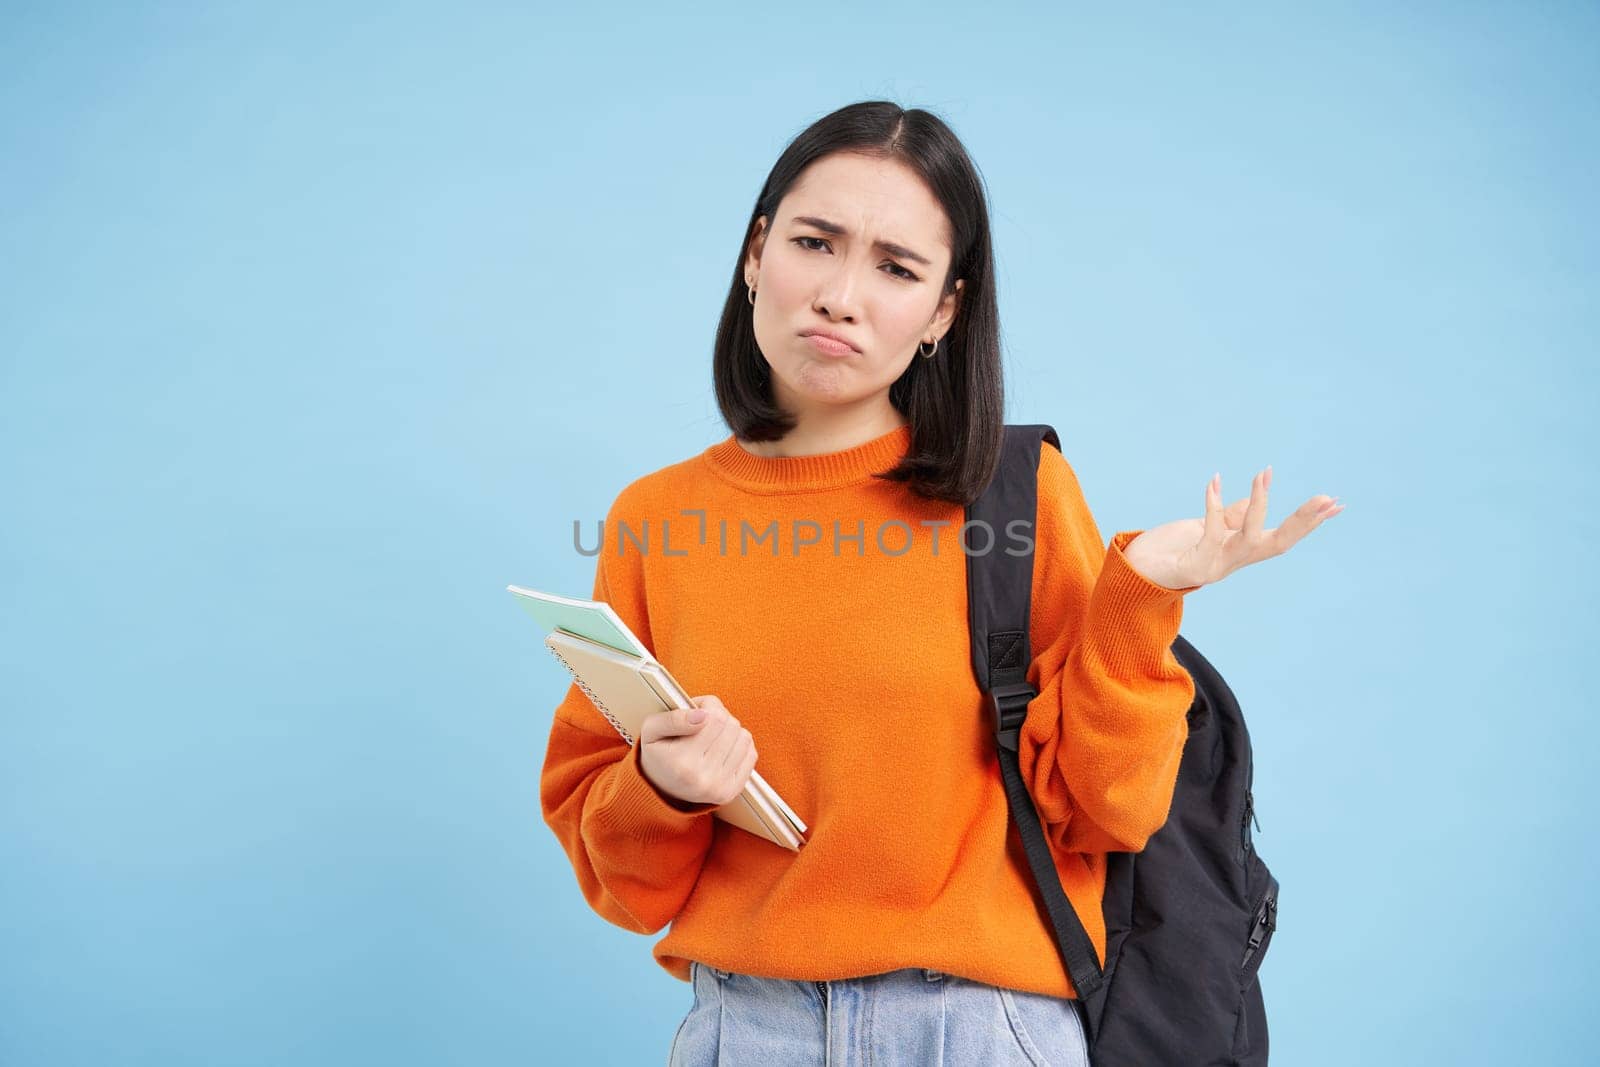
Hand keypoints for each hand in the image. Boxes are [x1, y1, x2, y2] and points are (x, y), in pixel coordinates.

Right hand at [638, 694, 757, 808]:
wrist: (660, 787)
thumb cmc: (658, 753)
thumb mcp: (651, 729)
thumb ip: (673, 718)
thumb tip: (704, 715)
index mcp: (681, 762)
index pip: (715, 717)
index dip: (707, 706)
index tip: (696, 712)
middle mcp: (701, 778)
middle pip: (731, 725)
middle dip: (719, 717)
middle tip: (704, 724)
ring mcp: (719, 787)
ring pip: (744, 738)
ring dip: (730, 731)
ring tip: (712, 736)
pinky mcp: (732, 791)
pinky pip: (751, 754)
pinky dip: (739, 746)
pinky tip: (722, 749)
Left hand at [1122, 466, 1342, 590]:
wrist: (1136, 575)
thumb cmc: (1171, 551)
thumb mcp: (1206, 529)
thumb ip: (1230, 517)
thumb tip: (1252, 502)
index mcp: (1242, 552)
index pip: (1284, 536)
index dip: (1310, 523)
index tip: (1337, 504)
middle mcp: (1235, 561)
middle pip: (1280, 542)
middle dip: (1304, 521)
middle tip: (1326, 498)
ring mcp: (1217, 566)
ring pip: (1249, 538)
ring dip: (1259, 505)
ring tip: (1263, 474)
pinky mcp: (1195, 565)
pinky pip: (1210, 532)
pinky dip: (1212, 505)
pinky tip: (1212, 481)